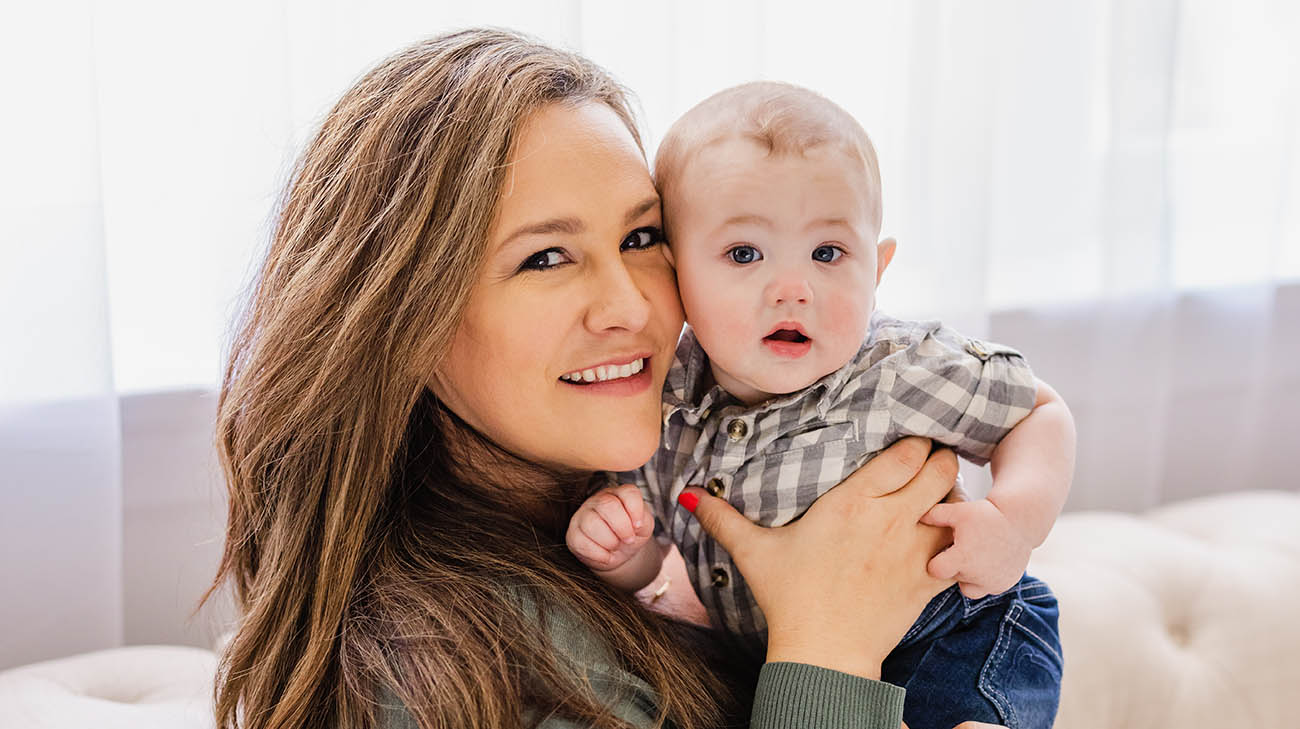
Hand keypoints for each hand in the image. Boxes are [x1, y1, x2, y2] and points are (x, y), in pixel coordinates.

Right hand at [566, 484, 654, 572]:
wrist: (618, 553)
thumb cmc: (630, 534)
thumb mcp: (643, 527)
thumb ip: (643, 521)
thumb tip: (634, 524)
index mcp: (619, 494)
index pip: (628, 492)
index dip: (635, 510)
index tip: (638, 525)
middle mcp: (599, 500)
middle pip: (607, 505)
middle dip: (622, 527)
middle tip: (628, 539)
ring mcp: (582, 515)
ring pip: (591, 523)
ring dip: (609, 541)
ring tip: (615, 546)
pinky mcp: (573, 534)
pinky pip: (581, 542)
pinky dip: (598, 554)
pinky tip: (605, 555)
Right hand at [680, 437, 957, 679]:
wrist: (823, 653)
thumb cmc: (789, 598)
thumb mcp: (754, 553)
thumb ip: (724, 518)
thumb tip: (689, 495)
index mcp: (852, 502)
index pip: (906, 452)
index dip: (914, 443)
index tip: (906, 444)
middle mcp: (890, 520)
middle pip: (941, 468)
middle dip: (940, 461)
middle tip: (929, 465)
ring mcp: (915, 551)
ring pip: (958, 505)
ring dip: (954, 499)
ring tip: (939, 500)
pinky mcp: (928, 582)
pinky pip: (963, 549)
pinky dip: (961, 540)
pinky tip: (946, 540)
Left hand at [920, 499, 1031, 598]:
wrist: (1021, 521)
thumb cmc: (987, 514)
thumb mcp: (959, 510)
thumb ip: (935, 515)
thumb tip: (915, 516)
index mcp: (963, 557)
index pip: (936, 571)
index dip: (935, 562)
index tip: (941, 552)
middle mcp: (977, 575)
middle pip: (952, 578)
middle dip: (953, 566)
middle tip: (961, 548)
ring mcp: (992, 583)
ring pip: (969, 588)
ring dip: (968, 576)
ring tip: (973, 556)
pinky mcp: (1003, 586)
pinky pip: (986, 588)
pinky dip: (984, 579)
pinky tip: (986, 561)